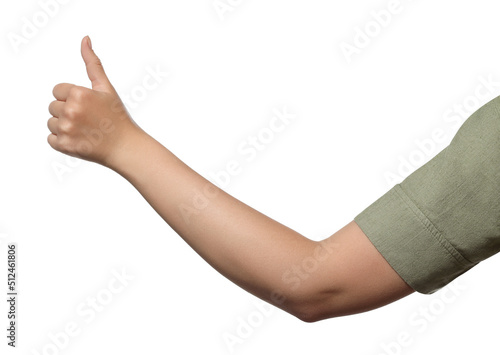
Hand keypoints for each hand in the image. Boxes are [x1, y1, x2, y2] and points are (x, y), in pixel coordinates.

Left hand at [47, 36, 142, 167]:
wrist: (125, 147)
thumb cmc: (117, 117)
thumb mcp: (106, 88)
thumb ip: (93, 63)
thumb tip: (85, 39)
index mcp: (79, 94)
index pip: (58, 91)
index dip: (72, 98)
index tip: (88, 107)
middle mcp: (70, 110)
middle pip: (53, 106)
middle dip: (68, 112)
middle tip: (89, 120)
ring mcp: (66, 129)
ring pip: (51, 123)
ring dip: (64, 127)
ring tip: (85, 130)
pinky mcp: (64, 145)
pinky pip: (51, 139)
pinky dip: (63, 141)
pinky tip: (80, 140)